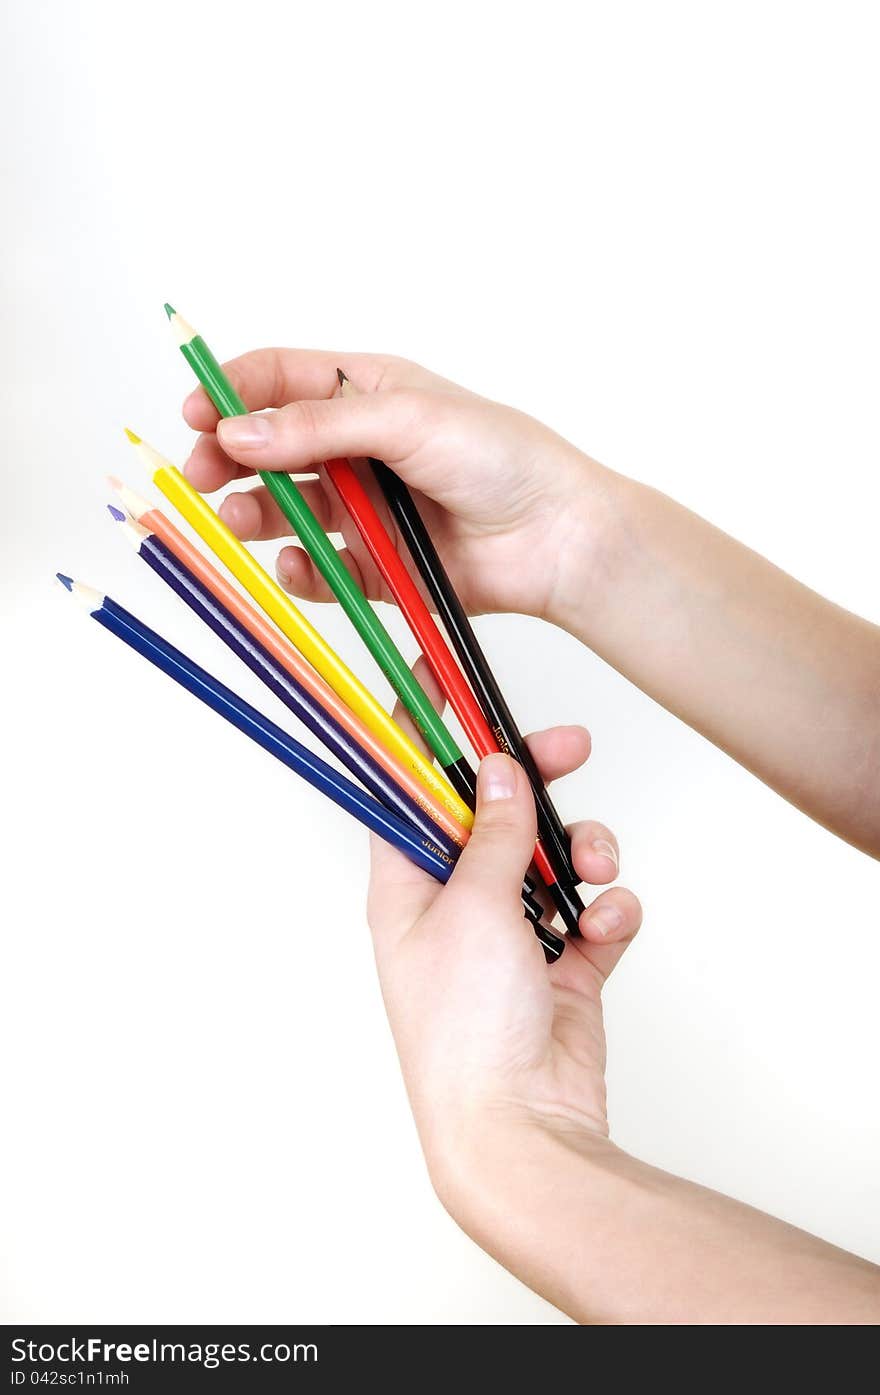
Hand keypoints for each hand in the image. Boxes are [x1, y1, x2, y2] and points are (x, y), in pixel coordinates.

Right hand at [182, 350, 603, 623]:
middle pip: (270, 447)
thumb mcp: (407, 419)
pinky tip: (295, 563)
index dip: (232, 390)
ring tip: (238, 517)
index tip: (197, 410)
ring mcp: (365, 508)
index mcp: (369, 391)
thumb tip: (239, 431)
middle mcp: (360, 447)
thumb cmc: (503, 459)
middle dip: (229, 457)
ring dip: (254, 512)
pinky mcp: (375, 565)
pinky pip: (319, 567)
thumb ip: (319, 427)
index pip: (280, 378)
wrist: (558, 538)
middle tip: (203, 472)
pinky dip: (299, 568)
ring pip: (286, 509)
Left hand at [364, 660, 640, 1207]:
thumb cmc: (466, 1031)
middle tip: (571, 746)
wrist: (521, 1129)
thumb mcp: (472, 907)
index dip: (426, 735)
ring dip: (584, 851)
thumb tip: (495, 768)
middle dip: (536, 784)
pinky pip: (593, 914)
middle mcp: (454, 906)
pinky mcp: (563, 969)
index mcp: (407, 887)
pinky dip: (608, 914)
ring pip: (553, 858)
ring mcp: (510, 938)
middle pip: (494, 815)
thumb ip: (490, 831)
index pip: (409, 791)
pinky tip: (607, 929)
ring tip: (596, 867)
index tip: (444, 680)